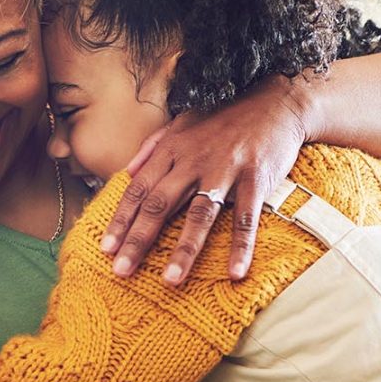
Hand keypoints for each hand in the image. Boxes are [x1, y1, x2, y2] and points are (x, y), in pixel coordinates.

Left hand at [102, 76, 310, 283]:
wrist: (274, 101)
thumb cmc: (225, 118)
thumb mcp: (183, 123)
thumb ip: (152, 147)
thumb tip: (126, 172)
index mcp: (172, 150)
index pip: (138, 190)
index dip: (121, 220)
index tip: (105, 248)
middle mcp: (192, 160)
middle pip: (159, 205)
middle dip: (138, 239)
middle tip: (122, 270)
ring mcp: (224, 169)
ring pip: (199, 214)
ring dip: (184, 249)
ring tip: (171, 279)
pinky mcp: (255, 178)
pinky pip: (245, 217)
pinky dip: (241, 246)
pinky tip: (235, 272)